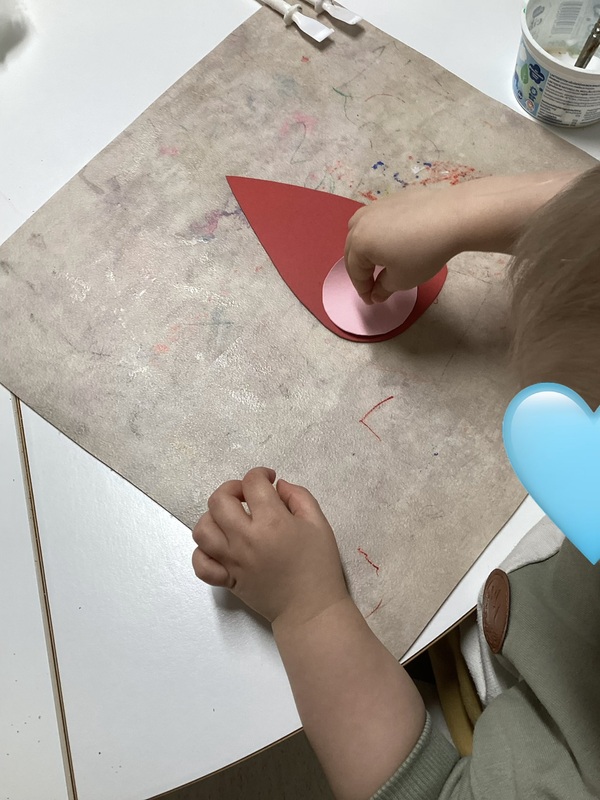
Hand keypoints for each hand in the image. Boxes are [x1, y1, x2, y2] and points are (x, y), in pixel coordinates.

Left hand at [192, 467, 348, 626]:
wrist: (311, 609)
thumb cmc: (319, 566)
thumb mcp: (319, 523)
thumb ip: (299, 496)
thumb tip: (277, 486)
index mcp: (272, 521)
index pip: (252, 483)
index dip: (260, 474)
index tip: (269, 480)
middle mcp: (246, 538)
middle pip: (219, 500)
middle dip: (232, 489)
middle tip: (247, 496)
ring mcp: (232, 560)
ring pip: (203, 529)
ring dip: (213, 517)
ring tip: (231, 520)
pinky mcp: (226, 580)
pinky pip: (200, 563)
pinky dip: (203, 552)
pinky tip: (221, 547)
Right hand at [344, 186, 461, 304]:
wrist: (451, 218)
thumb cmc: (422, 254)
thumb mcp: (401, 280)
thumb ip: (383, 288)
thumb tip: (376, 293)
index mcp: (358, 243)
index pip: (355, 272)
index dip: (363, 290)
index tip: (373, 301)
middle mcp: (361, 222)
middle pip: (353, 249)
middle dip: (360, 269)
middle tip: (372, 284)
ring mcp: (377, 206)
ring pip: (361, 228)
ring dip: (363, 246)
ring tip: (376, 257)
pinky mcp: (394, 197)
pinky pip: (378, 217)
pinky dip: (379, 231)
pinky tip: (395, 238)